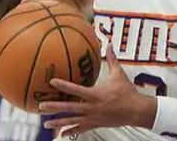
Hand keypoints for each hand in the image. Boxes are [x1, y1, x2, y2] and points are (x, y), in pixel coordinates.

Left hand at [39, 47, 155, 136]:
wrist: (136, 111)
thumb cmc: (127, 92)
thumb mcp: (119, 74)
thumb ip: (112, 59)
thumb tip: (109, 44)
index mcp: (95, 94)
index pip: (76, 89)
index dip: (63, 85)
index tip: (51, 82)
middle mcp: (91, 107)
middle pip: (69, 107)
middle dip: (54, 107)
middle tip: (41, 106)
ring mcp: (92, 117)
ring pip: (72, 121)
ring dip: (58, 122)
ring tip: (46, 123)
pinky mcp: (95, 124)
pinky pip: (80, 129)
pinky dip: (71, 131)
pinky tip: (62, 134)